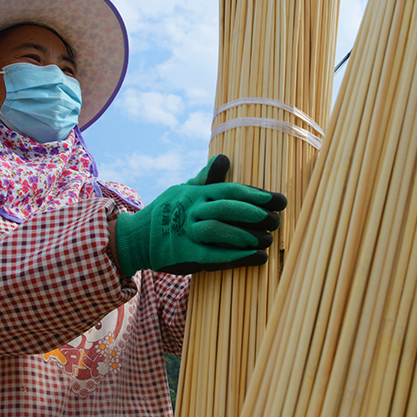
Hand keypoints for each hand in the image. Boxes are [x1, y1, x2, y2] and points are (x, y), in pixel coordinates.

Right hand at [113, 155, 286, 275]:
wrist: (136, 238)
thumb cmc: (167, 213)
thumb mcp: (184, 191)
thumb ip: (207, 179)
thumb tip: (223, 159)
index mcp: (195, 193)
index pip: (230, 190)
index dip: (256, 195)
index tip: (280, 200)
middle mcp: (190, 210)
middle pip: (226, 208)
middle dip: (255, 214)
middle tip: (277, 220)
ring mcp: (185, 232)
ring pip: (218, 230)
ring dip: (246, 235)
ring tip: (269, 240)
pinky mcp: (183, 254)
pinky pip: (212, 256)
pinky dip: (237, 257)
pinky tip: (257, 257)